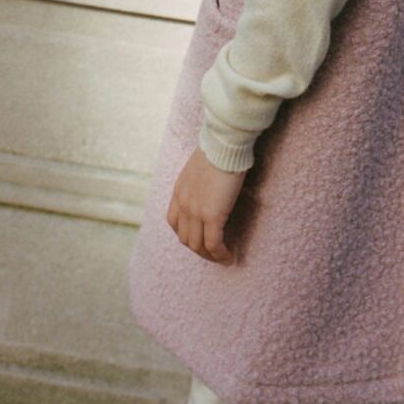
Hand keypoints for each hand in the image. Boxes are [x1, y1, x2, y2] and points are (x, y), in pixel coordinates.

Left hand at [167, 148, 246, 264]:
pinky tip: (230, 256)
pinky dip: (221, 254)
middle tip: (215, 253)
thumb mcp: (200, 166)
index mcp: (179, 191)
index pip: (173, 221)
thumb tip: (212, 186)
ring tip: (223, 258)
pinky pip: (214, 244)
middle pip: (185, 238)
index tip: (199, 238)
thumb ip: (200, 181)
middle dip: (199, 250)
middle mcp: (183, 203)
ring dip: (211, 256)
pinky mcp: (212, 216)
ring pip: (198, 246)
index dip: (185, 234)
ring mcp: (196, 211)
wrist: (224, 145)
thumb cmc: (218, 150)